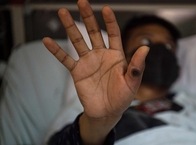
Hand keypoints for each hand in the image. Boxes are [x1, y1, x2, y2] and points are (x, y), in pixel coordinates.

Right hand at [43, 0, 148, 143]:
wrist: (107, 112)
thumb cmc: (122, 98)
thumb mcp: (132, 83)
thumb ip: (137, 66)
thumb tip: (146, 48)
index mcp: (116, 56)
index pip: (113, 34)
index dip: (110, 21)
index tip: (105, 9)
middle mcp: (101, 55)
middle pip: (93, 32)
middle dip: (88, 17)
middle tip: (81, 2)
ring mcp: (88, 62)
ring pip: (78, 41)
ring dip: (70, 27)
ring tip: (62, 12)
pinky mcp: (77, 72)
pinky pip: (65, 59)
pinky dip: (56, 51)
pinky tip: (47, 41)